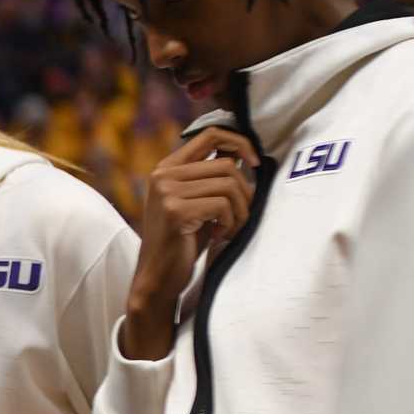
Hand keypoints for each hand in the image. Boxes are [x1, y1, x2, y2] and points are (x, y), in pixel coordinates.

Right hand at [121, 126, 259, 360]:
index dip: (240, 142)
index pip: (211, 134)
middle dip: (244, 192)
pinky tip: (218, 236)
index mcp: (167, 168)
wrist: (157, 278)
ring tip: (229, 228)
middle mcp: (163, 174)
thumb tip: (243, 153)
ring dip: (239, 211)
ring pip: (228, 185)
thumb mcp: (196, 202)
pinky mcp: (175, 211)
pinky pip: (222, 205)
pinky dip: (230, 222)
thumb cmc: (181, 242)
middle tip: (239, 217)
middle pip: (227, 165)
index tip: (255, 163)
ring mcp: (167, 192)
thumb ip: (210, 177)